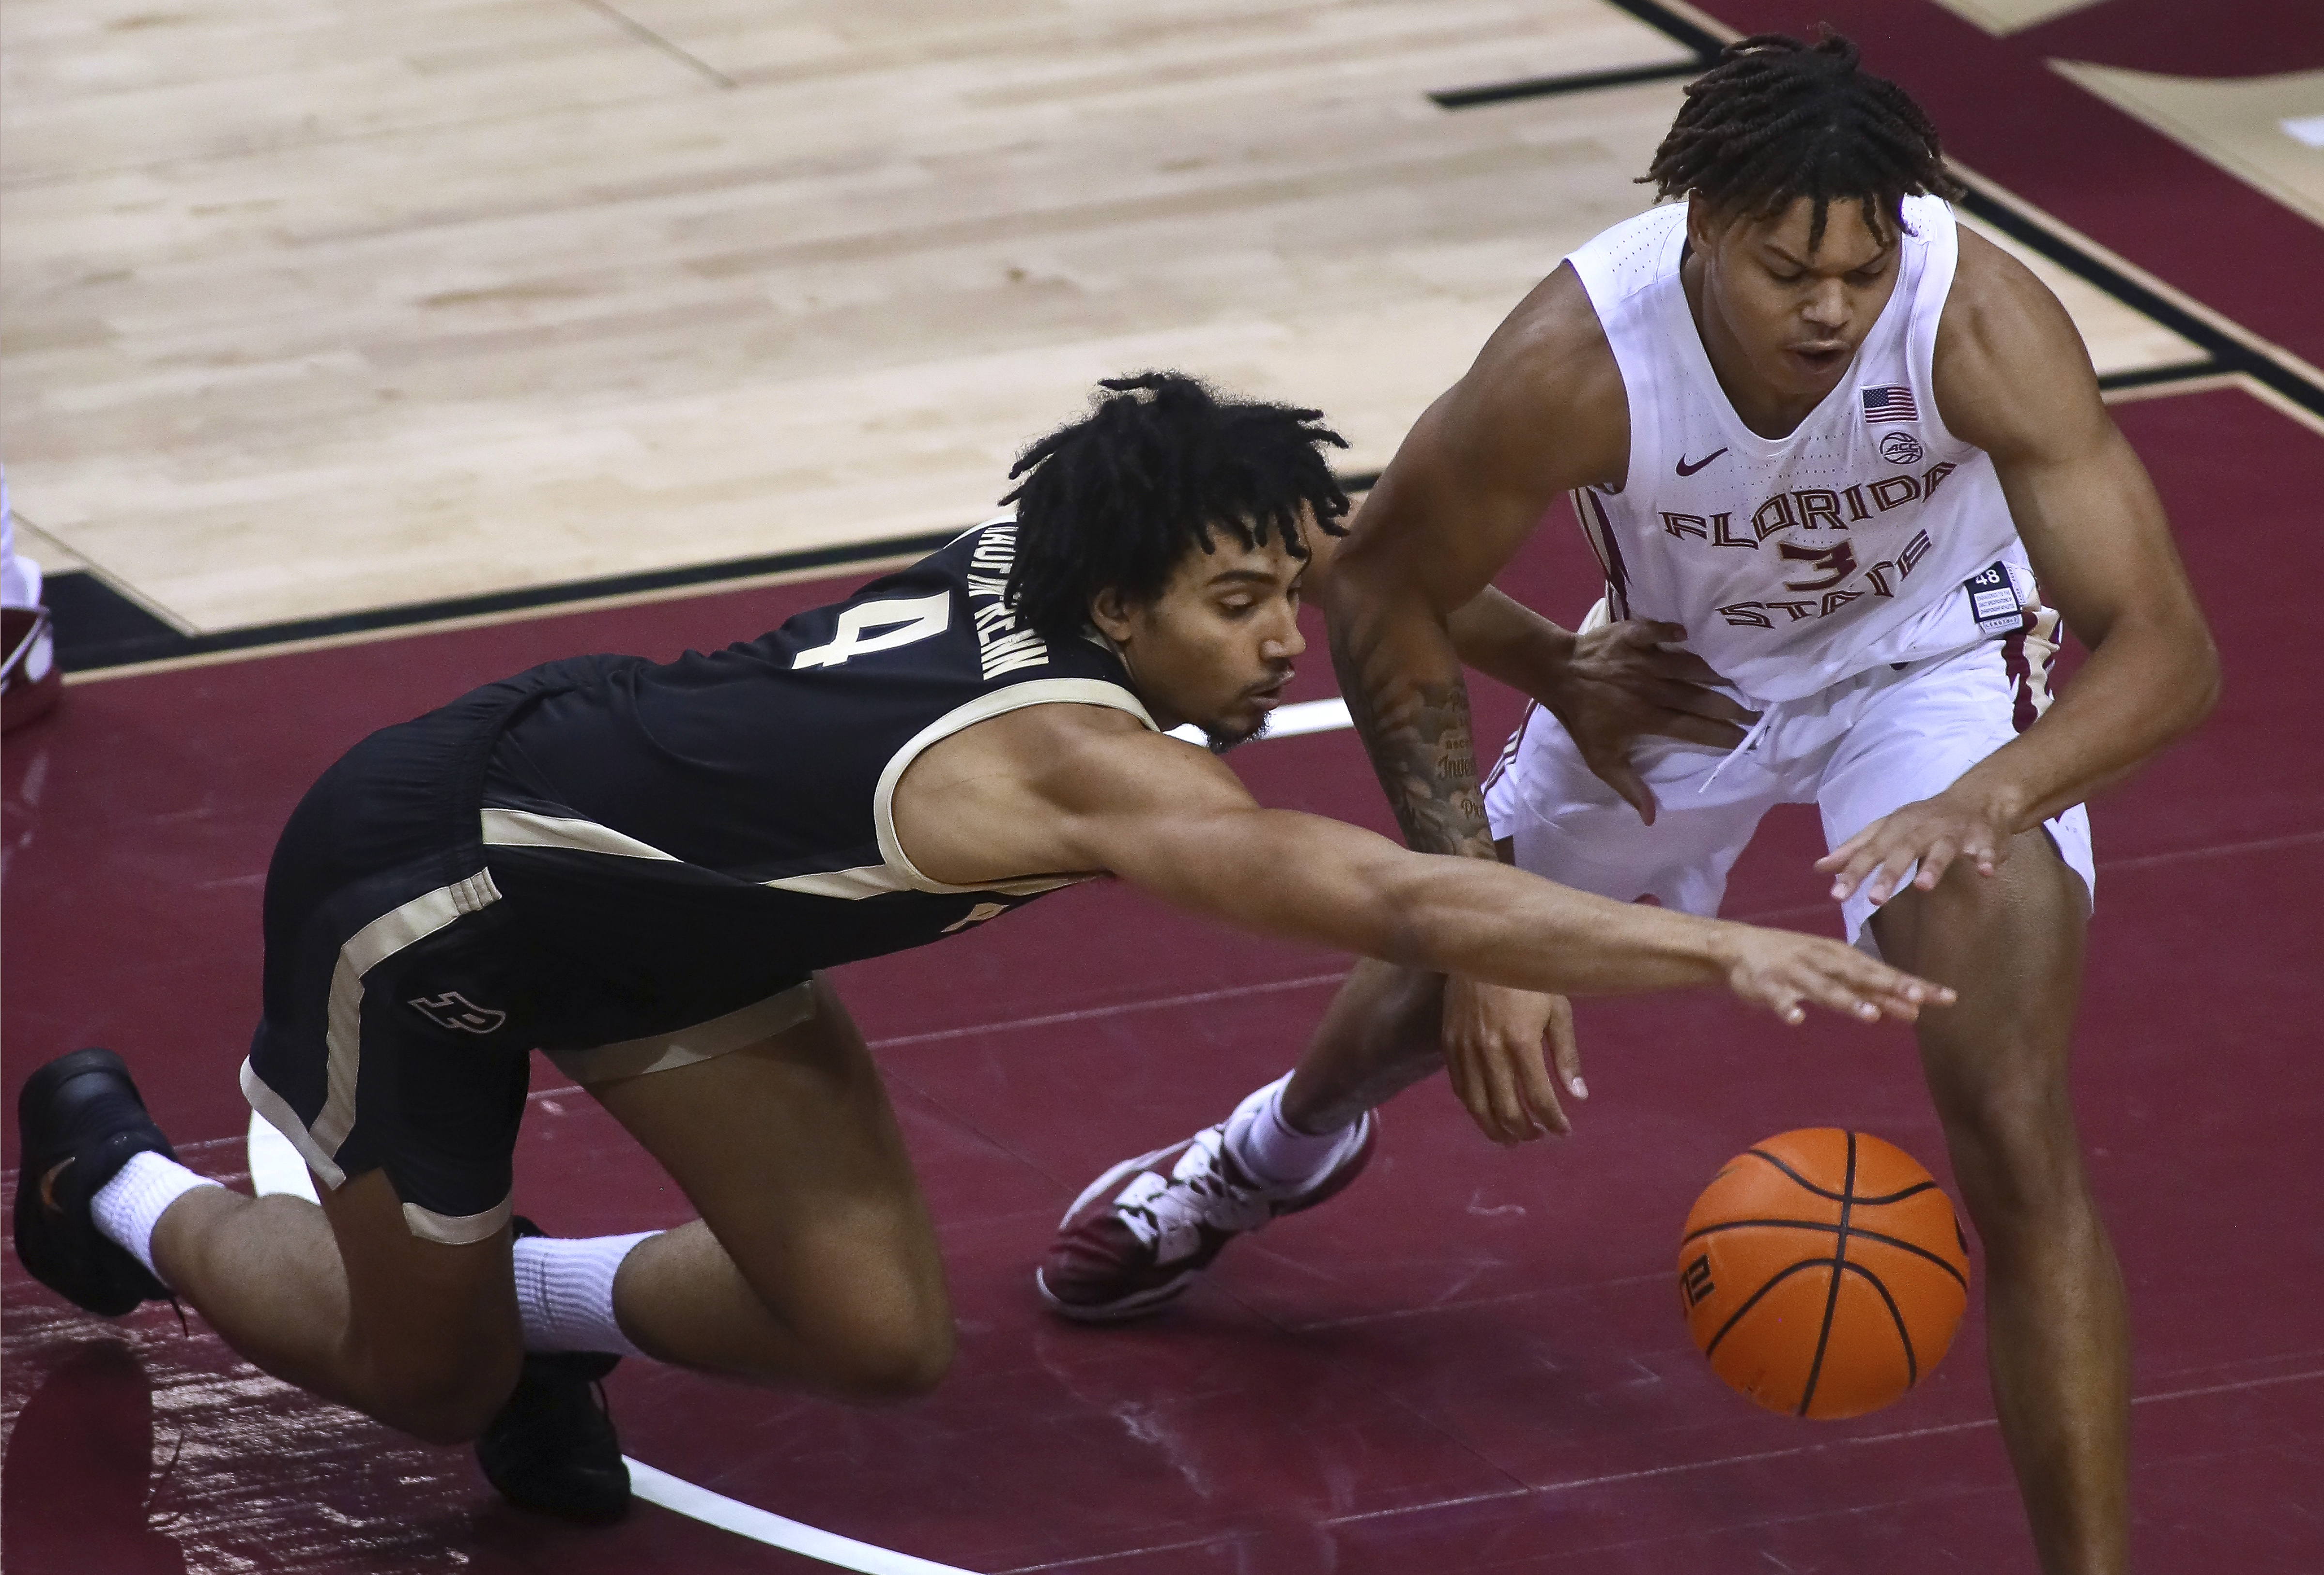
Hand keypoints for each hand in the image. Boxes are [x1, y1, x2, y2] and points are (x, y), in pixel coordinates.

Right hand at [1441, 976, 1584, 1143]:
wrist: (1482, 946)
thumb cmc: (1528, 976)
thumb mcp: (1558, 1010)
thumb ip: (1566, 1055)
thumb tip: (1579, 1096)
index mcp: (1522, 1042)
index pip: (1539, 1098)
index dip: (1553, 1122)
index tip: (1564, 1131)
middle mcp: (1491, 1051)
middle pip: (1507, 1110)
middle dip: (1526, 1131)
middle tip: (1539, 1137)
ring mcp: (1466, 1049)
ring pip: (1478, 1106)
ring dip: (1496, 1129)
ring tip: (1511, 1139)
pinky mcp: (1448, 1043)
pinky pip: (1460, 1087)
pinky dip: (1473, 1107)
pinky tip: (1486, 1113)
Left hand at [1540, 621, 1757, 825]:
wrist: (1556, 674)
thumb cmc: (1583, 718)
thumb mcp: (1601, 759)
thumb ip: (1629, 788)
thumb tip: (1652, 819)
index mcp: (1646, 718)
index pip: (1692, 728)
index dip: (1720, 734)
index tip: (1744, 738)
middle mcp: (1650, 689)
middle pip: (1697, 697)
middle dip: (1728, 706)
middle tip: (1754, 711)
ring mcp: (1642, 659)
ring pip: (1686, 664)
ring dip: (1712, 670)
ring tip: (1738, 676)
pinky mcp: (1632, 635)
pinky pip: (1657, 630)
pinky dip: (1671, 630)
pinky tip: (1688, 633)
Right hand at [1717, 926, 1955, 1026]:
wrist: (1737, 945)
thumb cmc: (1795, 961)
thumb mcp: (1835, 973)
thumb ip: (1870, 993)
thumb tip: (1914, 1011)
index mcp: (1842, 957)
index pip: (1885, 973)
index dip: (1913, 986)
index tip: (1946, 998)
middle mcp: (1823, 961)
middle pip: (1861, 976)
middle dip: (1890, 987)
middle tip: (1919, 1000)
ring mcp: (1794, 971)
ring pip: (1824, 987)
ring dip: (1846, 1000)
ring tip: (1870, 1015)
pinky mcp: (1766, 983)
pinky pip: (1777, 997)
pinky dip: (1787, 1007)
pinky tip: (1797, 1019)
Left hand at [1815, 785, 2018, 905]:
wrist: (1976, 799)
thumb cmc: (1923, 820)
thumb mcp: (1886, 830)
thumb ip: (1855, 850)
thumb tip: (1819, 868)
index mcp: (1896, 827)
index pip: (1870, 850)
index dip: (1853, 872)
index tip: (1836, 895)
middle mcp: (1923, 828)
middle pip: (1903, 850)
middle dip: (1889, 873)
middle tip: (1874, 900)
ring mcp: (1954, 832)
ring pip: (1942, 849)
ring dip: (1933, 866)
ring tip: (1923, 886)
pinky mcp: (1983, 837)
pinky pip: (1987, 849)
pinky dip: (1987, 858)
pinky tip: (1987, 872)